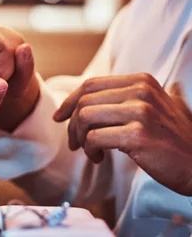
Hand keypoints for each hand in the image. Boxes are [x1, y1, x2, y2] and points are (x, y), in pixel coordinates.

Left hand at [54, 73, 191, 194]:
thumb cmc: (178, 141)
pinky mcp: (138, 135)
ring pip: (85, 118)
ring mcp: (141, 112)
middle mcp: (141, 91)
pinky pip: (95, 138)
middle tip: (74, 142)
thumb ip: (144, 95)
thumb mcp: (166, 107)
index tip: (60, 117)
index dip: (70, 101)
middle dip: (72, 124)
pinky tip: (99, 157)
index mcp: (141, 81)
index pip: (91, 84)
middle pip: (84, 101)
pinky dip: (90, 150)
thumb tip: (127, 91)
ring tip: (88, 151)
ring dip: (79, 138)